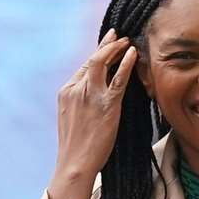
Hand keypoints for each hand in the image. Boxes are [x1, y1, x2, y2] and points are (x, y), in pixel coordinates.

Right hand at [48, 32, 137, 198]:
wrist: (75, 163)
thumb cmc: (76, 148)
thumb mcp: (72, 119)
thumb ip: (80, 103)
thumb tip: (92, 99)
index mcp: (66, 91)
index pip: (83, 67)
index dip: (97, 55)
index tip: (107, 46)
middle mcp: (76, 89)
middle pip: (92, 60)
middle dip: (106, 45)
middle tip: (117, 35)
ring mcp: (90, 95)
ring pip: (102, 63)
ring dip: (115, 48)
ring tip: (126, 41)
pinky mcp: (106, 105)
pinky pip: (118, 79)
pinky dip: (125, 63)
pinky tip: (132, 53)